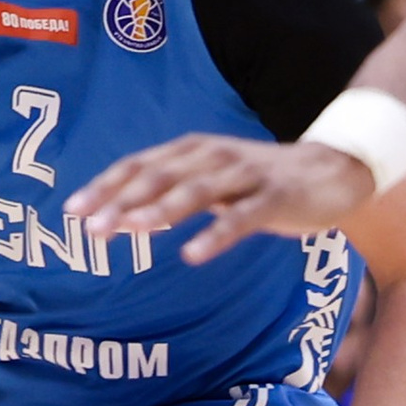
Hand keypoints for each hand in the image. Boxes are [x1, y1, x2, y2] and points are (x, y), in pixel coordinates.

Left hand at [72, 132, 373, 261]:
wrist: (333, 171)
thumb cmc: (262, 181)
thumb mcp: (212, 182)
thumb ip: (171, 195)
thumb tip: (124, 216)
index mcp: (193, 151)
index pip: (138, 166)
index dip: (104, 187)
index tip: (71, 212)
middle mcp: (213, 156)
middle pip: (159, 177)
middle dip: (121, 201)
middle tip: (90, 229)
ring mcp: (245, 175)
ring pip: (195, 191)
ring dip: (160, 211)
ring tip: (131, 231)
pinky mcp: (274, 197)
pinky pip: (241, 218)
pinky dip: (215, 234)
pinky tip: (192, 254)